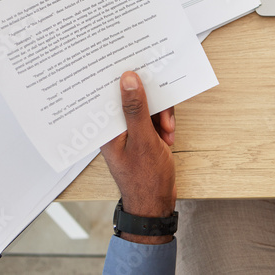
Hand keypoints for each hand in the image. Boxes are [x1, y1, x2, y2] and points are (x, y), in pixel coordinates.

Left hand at [100, 71, 176, 243]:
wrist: (156, 205)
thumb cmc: (145, 179)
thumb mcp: (144, 139)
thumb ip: (136, 109)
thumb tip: (128, 80)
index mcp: (106, 128)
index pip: (112, 94)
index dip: (125, 81)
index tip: (140, 69)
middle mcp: (115, 128)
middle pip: (133, 99)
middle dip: (153, 105)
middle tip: (164, 118)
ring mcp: (129, 132)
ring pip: (147, 108)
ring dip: (161, 117)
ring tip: (167, 132)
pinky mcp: (142, 136)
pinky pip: (154, 119)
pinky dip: (163, 125)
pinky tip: (167, 137)